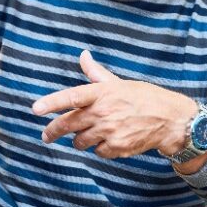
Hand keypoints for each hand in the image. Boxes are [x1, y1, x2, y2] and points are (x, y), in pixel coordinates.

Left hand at [31, 50, 195, 158]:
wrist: (171, 120)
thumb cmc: (143, 98)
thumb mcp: (119, 82)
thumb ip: (96, 73)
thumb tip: (83, 55)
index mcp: (102, 93)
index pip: (71, 97)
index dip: (52, 103)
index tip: (36, 109)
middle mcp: (104, 112)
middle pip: (68, 124)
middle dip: (53, 131)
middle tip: (46, 135)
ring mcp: (110, 131)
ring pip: (80, 141)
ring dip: (80, 140)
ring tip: (89, 134)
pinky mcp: (117, 147)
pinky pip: (97, 151)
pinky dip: (99, 148)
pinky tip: (109, 140)